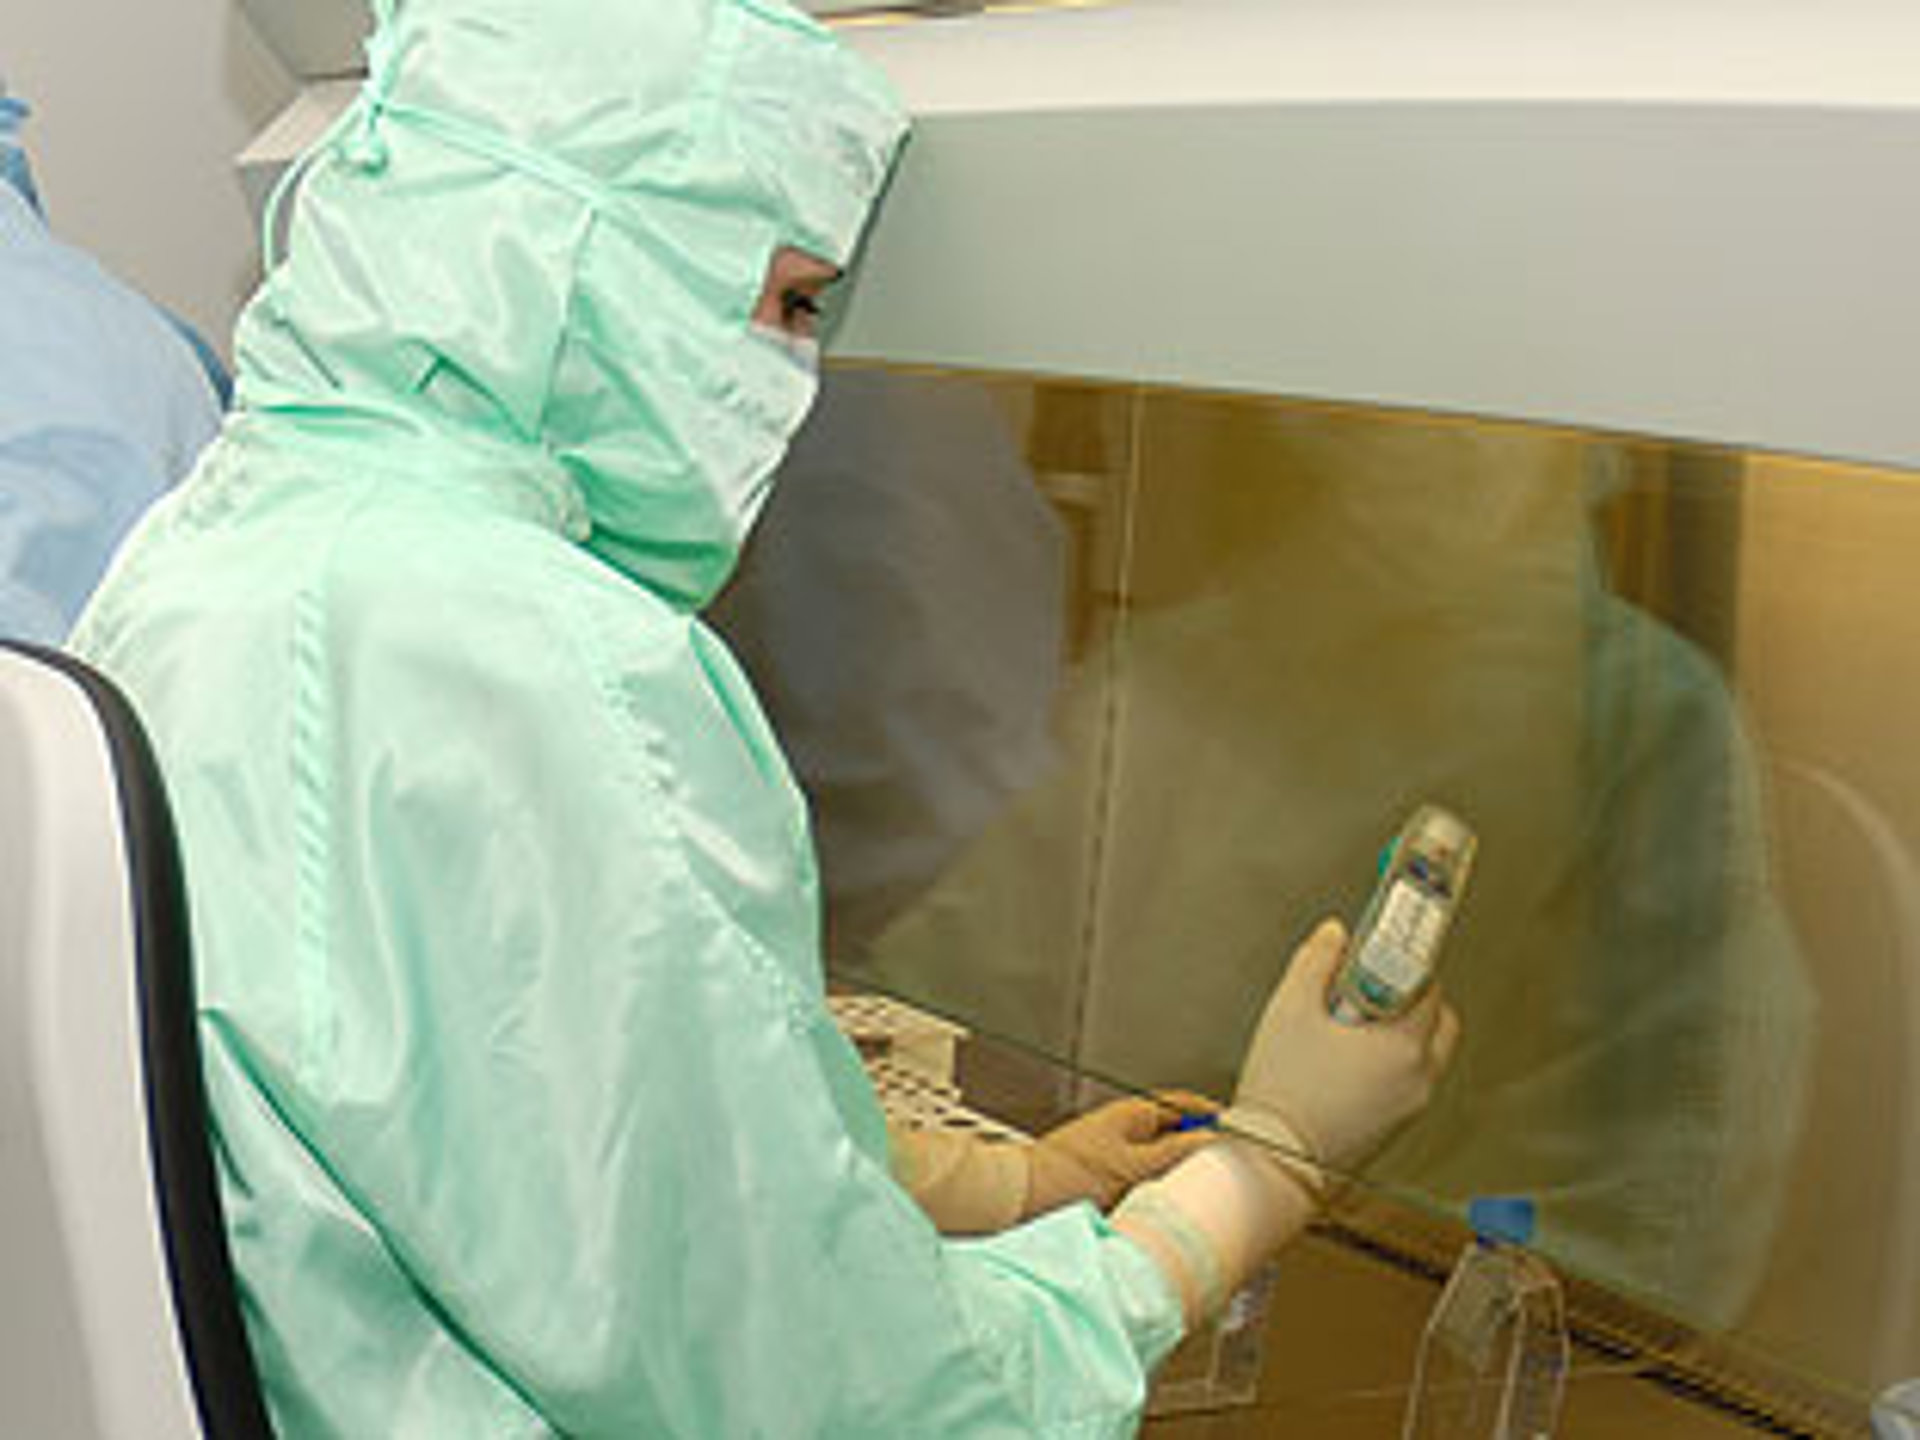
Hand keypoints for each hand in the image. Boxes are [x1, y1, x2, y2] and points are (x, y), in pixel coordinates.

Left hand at [1025, 1091, 1221, 1216]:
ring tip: (1196, 1194)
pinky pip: (1144, 1186)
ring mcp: (1114, 1159)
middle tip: (1220, 1168)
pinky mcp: (1107, 1185)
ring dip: (1176, 1177)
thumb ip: (1173, 1152)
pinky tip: (1165, 1210)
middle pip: (1174, 1137)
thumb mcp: (1131, 1164)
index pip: (1180, 1106)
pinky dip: (1158, 1195)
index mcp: (1129, 1115)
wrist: (1023, 1200)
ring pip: (1160, 1164)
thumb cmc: (1065, 1174)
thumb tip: (1209, 1141)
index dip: (1208, 1116)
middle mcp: (1123, 1133)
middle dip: (1197, 1152)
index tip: (1232, 1130)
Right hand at [1233, 918, 1461, 1176]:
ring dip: (1400, 1032)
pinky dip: (1389, 1064)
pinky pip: (1407, 1081)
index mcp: (1404, 1044)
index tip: (1380, 950)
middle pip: (1437, 1019)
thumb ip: (1316, 962)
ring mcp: (1410, 1106)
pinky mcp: (1395, 1128)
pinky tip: (1345, 1062)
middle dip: (1408, 997)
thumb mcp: (1289, 1009)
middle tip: (1367, 988)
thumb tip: (1334, 936)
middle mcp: (1418, 1077)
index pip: (1426, 983)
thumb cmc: (1284, 1093)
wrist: (1274, 1161)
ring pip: (1424, 1052)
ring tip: (1350, 1028)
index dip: (1401, 960)